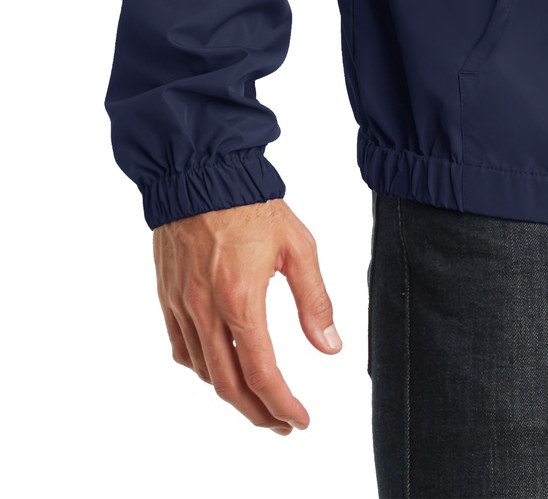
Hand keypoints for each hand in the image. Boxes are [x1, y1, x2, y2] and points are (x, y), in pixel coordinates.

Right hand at [153, 197, 340, 435]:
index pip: (262, 373)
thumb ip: (315, 300)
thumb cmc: (252, 204)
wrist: (200, 173)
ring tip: (258, 399)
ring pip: (204, 372)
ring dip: (231, 394)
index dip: (282, 405)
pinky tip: (220, 368)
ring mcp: (182, 306)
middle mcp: (206, 310)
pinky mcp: (168, 298)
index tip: (300, 420)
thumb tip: (330, 346)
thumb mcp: (298, 246)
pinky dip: (202, 369)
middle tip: (282, 423)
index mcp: (241, 299)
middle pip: (229, 386)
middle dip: (258, 414)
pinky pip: (182, 349)